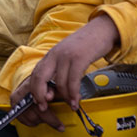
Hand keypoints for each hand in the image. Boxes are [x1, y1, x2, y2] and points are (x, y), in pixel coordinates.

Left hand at [11, 14, 119, 130]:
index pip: (35, 74)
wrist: (102, 29)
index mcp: (50, 55)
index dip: (34, 90)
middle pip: (40, 77)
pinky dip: (73, 93)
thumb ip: (60, 69)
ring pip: (59, 82)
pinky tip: (76, 100)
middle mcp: (55, 54)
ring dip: (64, 97)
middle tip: (44, 107)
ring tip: (70, 105)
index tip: (38, 102)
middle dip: (40, 95)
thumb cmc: (85, 45)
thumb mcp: (67, 55)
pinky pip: (73, 80)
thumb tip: (55, 89)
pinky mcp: (80, 57)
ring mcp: (66, 56)